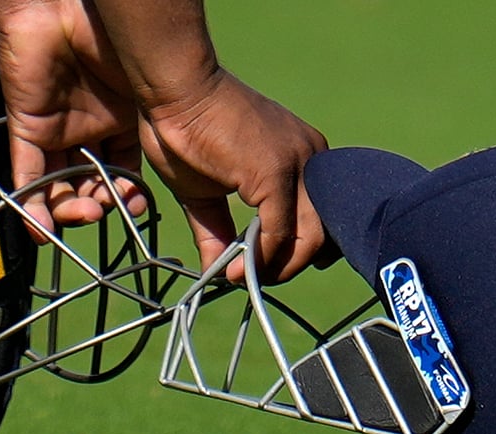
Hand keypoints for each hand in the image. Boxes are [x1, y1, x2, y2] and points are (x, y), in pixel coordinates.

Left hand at [0, 0, 145, 237]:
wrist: (68, 6)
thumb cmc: (116, 39)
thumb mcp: (146, 95)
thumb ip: (159, 134)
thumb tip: (192, 179)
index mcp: (122, 121)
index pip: (122, 171)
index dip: (127, 194)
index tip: (136, 207)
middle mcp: (89, 128)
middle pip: (90, 183)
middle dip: (100, 205)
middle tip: (110, 209)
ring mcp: (56, 129)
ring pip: (59, 185)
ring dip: (70, 210)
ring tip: (86, 213)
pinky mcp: (26, 126)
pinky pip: (25, 175)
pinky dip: (31, 207)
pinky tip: (42, 231)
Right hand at [140, 69, 328, 283]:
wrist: (173, 91)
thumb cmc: (185, 131)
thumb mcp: (205, 193)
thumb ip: (219, 232)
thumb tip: (218, 272)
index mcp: (303, 159)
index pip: (318, 219)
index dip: (295, 254)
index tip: (262, 269)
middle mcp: (312, 160)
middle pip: (321, 233)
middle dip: (289, 267)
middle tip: (254, 280)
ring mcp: (298, 164)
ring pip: (309, 238)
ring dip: (278, 269)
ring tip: (243, 277)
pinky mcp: (276, 172)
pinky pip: (280, 232)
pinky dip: (261, 258)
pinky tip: (236, 268)